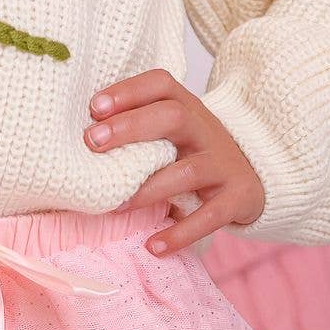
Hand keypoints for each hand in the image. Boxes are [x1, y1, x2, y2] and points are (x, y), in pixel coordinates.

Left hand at [85, 68, 263, 256]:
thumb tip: (75, 138)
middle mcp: (205, 129)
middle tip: (92, 142)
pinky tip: (152, 246)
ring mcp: (222, 163)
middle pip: (173, 116)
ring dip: (147, 189)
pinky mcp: (237, 197)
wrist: (253, 175)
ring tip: (115, 205)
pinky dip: (180, 233)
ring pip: (187, 171)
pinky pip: (209, 217)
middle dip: (130, 127)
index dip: (127, 91)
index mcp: (185, 105)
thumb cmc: (189, 150)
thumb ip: (133, 125)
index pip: (160, 84)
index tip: (93, 107)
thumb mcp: (169, 130)